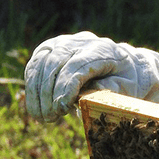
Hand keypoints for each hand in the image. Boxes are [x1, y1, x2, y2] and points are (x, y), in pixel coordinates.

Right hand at [24, 32, 141, 121]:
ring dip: (37, 92)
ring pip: (41, 63)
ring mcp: (64, 42)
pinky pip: (35, 65)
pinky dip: (32, 87)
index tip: (62, 108)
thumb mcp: (126, 88)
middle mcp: (81, 41)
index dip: (67, 86)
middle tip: (51, 117)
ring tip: (43, 117)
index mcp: (103, 49)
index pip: (78, 64)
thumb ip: (110, 90)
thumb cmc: (125, 80)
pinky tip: (36, 107)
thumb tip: (84, 98)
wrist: (122, 65)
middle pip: (56, 62)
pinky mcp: (51, 48)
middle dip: (50, 92)